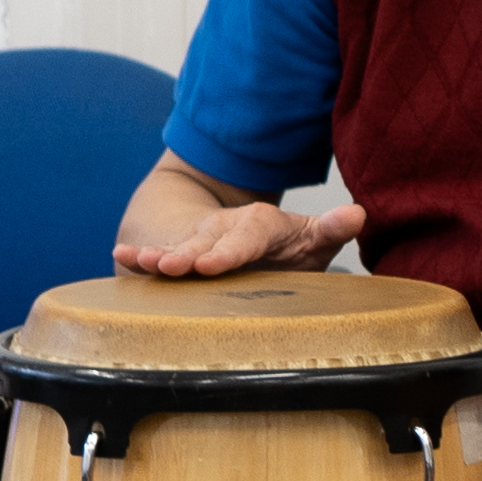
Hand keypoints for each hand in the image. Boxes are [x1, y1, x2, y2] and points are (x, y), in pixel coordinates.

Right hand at [115, 198, 367, 278]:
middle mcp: (226, 229)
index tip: (212, 265)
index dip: (229, 251)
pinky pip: (160, 255)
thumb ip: (331, 229)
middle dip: (189, 256)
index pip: (247, 236)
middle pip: (207, 243)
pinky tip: (123, 258)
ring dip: (160, 256)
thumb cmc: (291, 249)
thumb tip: (358, 213)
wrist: (258, 243)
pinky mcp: (182, 255)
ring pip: (180, 248)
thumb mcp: (313, 240)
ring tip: (142, 263)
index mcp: (261, 225)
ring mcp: (201, 241)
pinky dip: (140, 256)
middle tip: (172, 268)